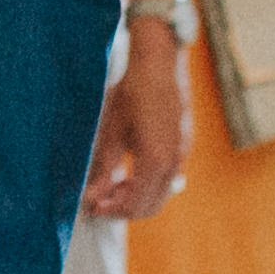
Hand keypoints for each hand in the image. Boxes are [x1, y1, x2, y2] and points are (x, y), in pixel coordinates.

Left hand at [83, 22, 191, 220]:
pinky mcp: (183, 145)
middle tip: (100, 200)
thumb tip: (91, 198)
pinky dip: (148, 184)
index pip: (135, 204)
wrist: (157, 63)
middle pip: (151, 205)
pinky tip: (129, 170)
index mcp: (155, 159)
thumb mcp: (110, 132)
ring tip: (113, 184)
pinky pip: (168, 178)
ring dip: (137, 197)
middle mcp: (174, 161)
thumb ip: (103, 169)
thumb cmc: (131, 93)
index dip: (111, 210)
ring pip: (161, 193)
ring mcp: (182, 153)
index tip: (92, 206)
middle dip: (124, 209)